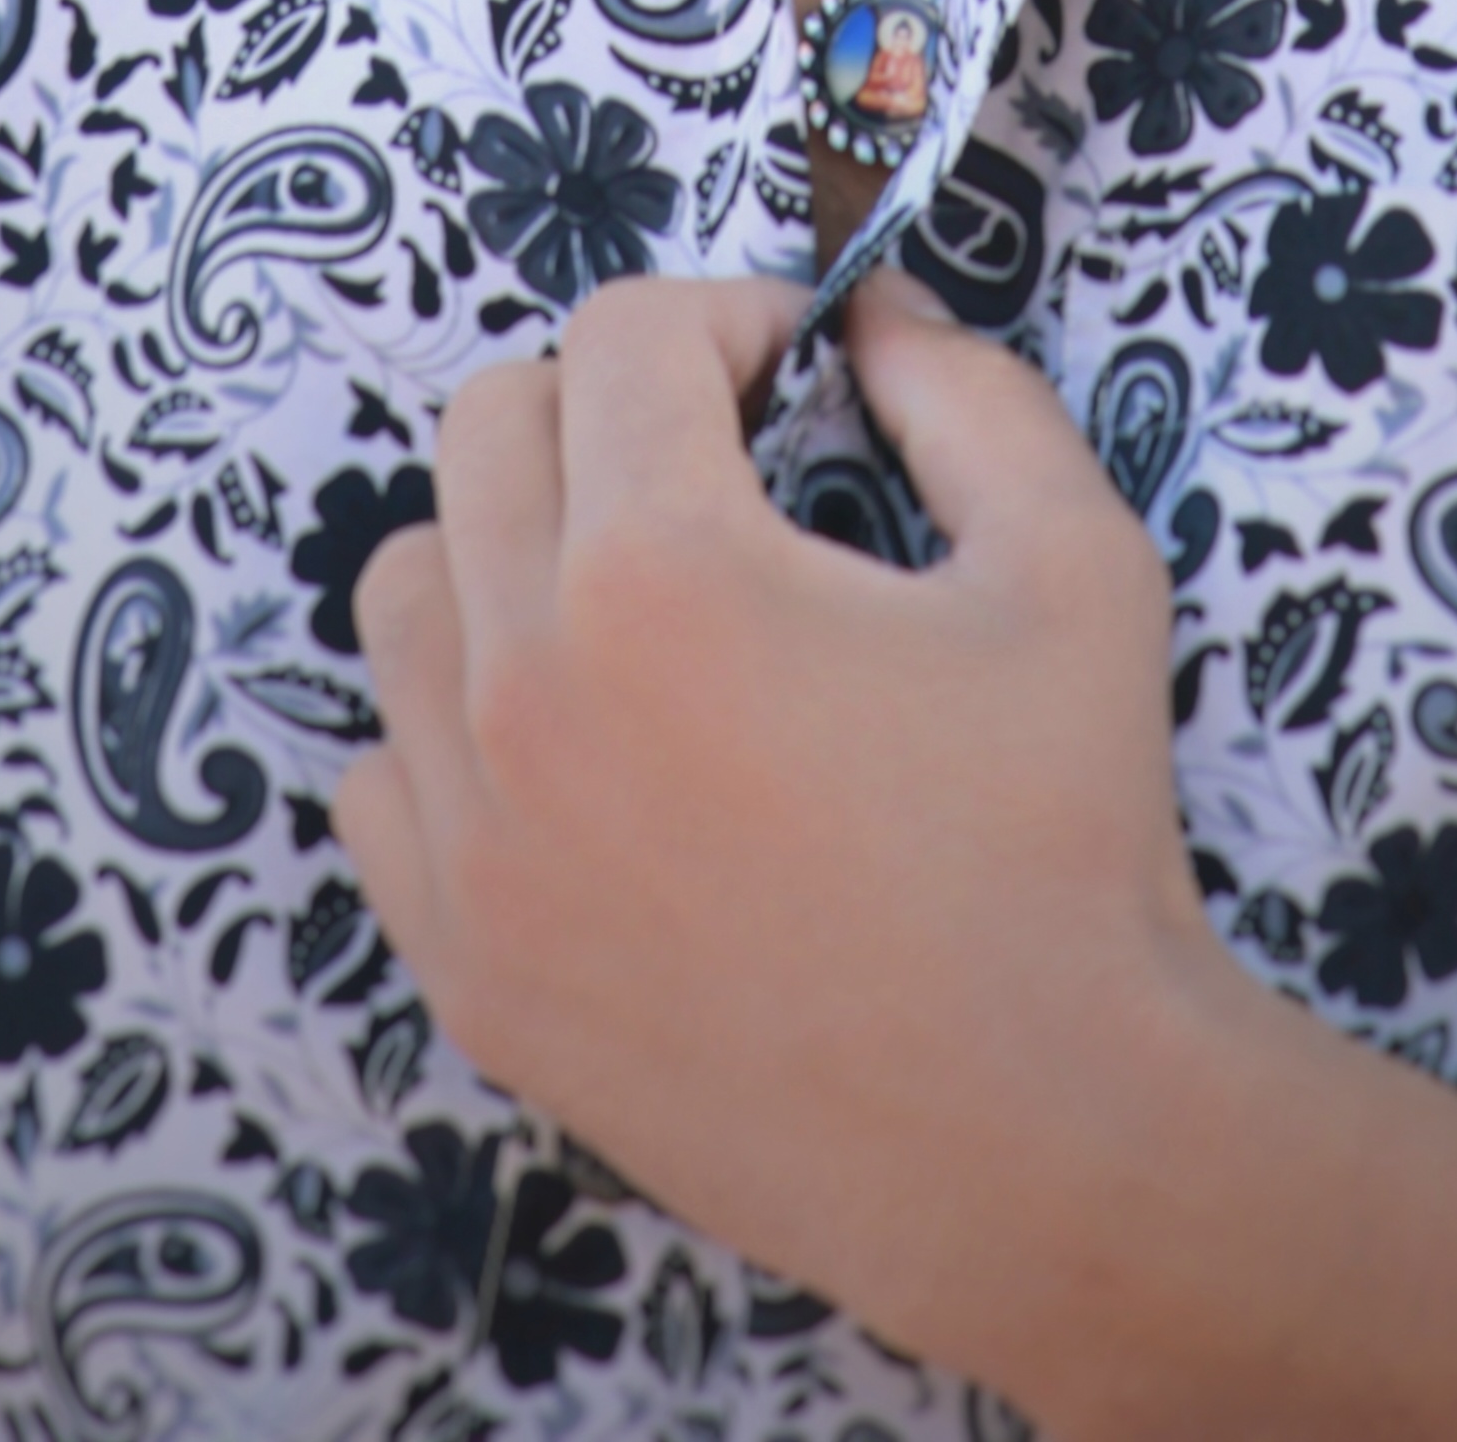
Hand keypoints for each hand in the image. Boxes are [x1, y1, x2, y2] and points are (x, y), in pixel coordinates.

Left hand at [335, 269, 1228, 1377]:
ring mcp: (478, 841)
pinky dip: (455, 731)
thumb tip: (880, 322)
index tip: (796, 372)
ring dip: (510, 551)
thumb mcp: (1074, 563)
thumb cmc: (1066, 842)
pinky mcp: (469, 966)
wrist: (1041, 1139)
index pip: (621, 336)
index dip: (728, 317)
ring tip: (638, 600)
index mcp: (666, 571)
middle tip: (719, 458)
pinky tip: (584, 754)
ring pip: (405, 594)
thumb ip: (970, 395)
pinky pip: (383, 779)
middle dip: (607, 405)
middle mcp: (529, 689)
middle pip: (485, 430)